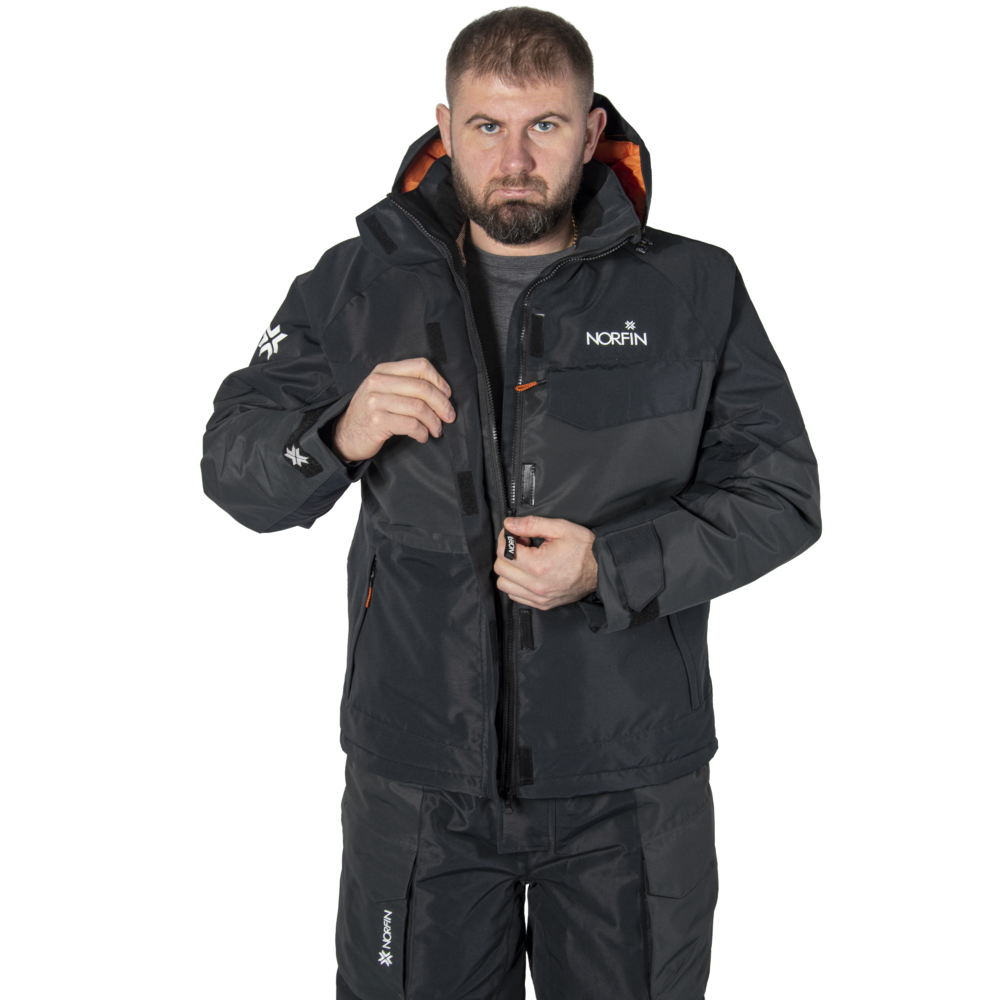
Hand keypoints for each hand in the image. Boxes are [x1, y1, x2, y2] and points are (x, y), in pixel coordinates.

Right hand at [331, 358, 455, 461]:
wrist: (344, 435)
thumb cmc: (369, 413)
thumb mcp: (381, 390)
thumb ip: (404, 384)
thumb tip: (440, 391)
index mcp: (383, 371)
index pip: (420, 366)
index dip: (439, 380)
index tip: (447, 395)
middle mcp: (379, 382)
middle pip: (423, 388)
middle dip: (442, 404)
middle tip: (449, 416)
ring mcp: (377, 402)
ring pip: (419, 408)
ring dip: (434, 422)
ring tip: (436, 430)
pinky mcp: (378, 421)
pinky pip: (411, 425)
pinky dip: (422, 433)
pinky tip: (422, 436)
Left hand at [493, 515, 597, 610]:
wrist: (602, 569)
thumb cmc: (584, 548)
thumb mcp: (560, 528)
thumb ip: (531, 524)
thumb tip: (509, 524)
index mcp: (539, 565)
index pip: (503, 552)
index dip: (505, 538)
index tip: (514, 533)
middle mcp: (536, 585)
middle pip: (500, 569)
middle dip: (506, 553)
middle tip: (522, 544)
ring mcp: (539, 598)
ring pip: (504, 584)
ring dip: (509, 569)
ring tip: (525, 559)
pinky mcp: (542, 605)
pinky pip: (515, 595)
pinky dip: (515, 583)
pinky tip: (528, 572)